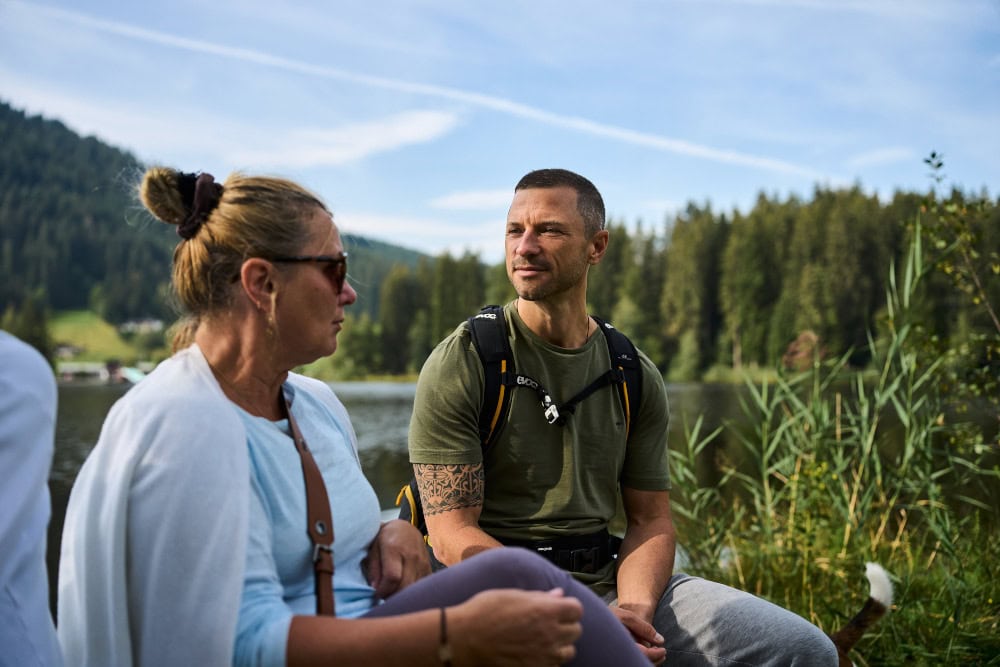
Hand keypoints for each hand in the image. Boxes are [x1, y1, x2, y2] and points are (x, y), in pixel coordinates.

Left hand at [363, 520, 430, 597]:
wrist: (406, 530)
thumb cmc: (385, 539)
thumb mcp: (373, 549)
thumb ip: (374, 569)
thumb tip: (376, 589)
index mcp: (395, 548)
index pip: (392, 577)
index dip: (383, 590)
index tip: (376, 594)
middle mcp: (412, 555)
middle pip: (405, 586)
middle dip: (392, 596)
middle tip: (383, 596)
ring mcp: (423, 562)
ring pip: (414, 589)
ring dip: (402, 596)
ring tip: (392, 592)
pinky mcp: (428, 569)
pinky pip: (421, 587)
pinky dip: (411, 593)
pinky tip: (402, 589)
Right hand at [449, 588, 582, 665]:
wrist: (464, 640)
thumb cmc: (484, 612)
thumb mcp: (512, 595)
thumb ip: (540, 597)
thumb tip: (558, 595)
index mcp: (546, 610)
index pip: (576, 609)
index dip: (568, 607)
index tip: (559, 607)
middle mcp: (550, 634)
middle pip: (576, 630)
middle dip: (566, 625)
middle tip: (550, 623)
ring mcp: (544, 656)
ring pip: (568, 651)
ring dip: (560, 645)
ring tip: (544, 640)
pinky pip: (554, 666)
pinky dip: (549, 660)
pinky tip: (535, 653)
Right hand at [610, 606, 665, 664]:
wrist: (588, 618)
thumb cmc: (606, 615)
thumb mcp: (625, 616)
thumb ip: (644, 628)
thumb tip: (660, 640)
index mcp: (621, 645)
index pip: (644, 656)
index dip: (656, 655)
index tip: (663, 650)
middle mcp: (617, 654)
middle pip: (641, 663)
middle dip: (654, 660)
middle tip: (662, 653)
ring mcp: (614, 657)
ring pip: (634, 663)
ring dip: (647, 661)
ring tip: (655, 653)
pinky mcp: (612, 657)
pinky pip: (628, 661)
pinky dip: (638, 659)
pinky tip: (643, 654)